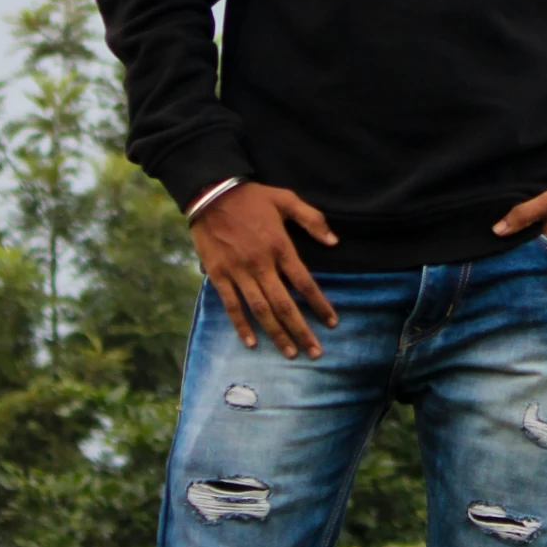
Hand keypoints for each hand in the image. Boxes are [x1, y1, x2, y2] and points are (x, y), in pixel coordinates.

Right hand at [191, 183, 339, 358]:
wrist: (211, 192)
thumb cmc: (252, 197)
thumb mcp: (286, 199)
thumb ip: (312, 219)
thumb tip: (334, 241)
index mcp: (280, 247)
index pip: (305, 283)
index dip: (320, 305)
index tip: (332, 323)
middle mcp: (261, 264)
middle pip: (285, 305)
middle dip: (302, 330)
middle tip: (315, 352)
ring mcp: (238, 271)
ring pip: (261, 310)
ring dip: (277, 334)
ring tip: (290, 353)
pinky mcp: (219, 274)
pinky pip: (232, 305)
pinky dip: (241, 325)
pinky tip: (251, 343)